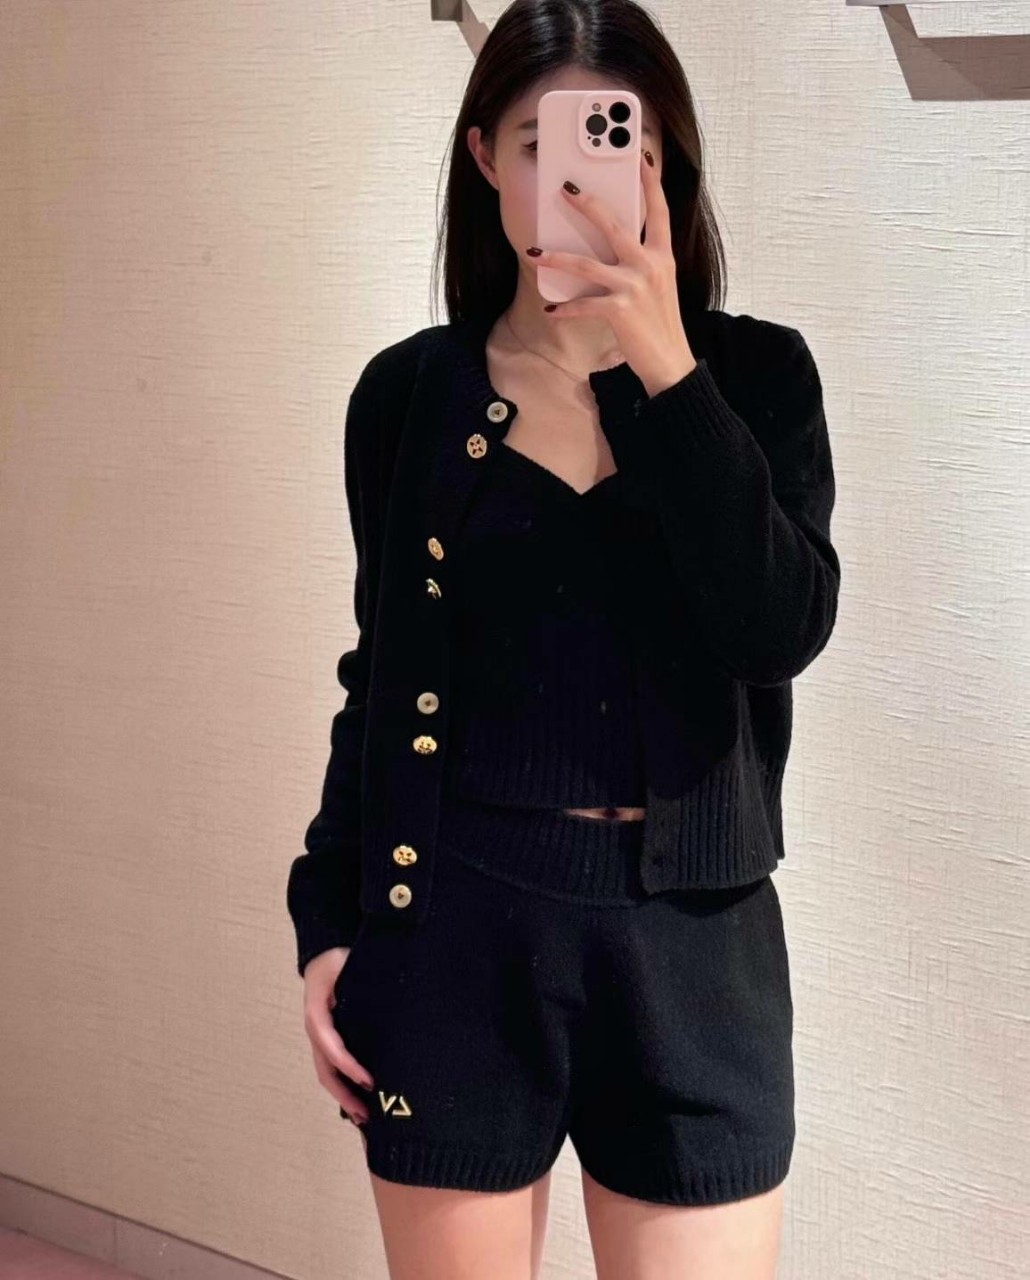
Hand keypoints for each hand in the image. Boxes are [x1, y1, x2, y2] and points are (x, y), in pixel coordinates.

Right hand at [302, 946, 374, 1126]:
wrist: (324, 956)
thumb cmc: (337, 961)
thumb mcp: (344, 965)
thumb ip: (359, 978)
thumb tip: (389, 988)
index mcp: (317, 1013)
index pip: (330, 1045)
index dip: (348, 1065)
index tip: (369, 1081)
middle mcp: (316, 1030)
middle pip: (325, 1069)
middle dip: (344, 1093)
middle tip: (365, 1115)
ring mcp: (320, 1037)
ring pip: (326, 1073)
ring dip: (342, 1096)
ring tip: (361, 1116)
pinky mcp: (328, 1039)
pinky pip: (332, 1066)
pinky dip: (343, 1084)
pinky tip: (358, 1098)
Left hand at [526, 151, 697, 399]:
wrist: (670, 363)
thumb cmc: (659, 323)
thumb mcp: (659, 285)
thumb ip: (641, 261)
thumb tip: (610, 246)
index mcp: (662, 255)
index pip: (658, 209)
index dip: (649, 180)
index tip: (639, 155)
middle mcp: (650, 265)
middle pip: (613, 224)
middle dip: (587, 204)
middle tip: (565, 188)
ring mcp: (635, 287)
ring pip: (587, 263)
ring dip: (556, 258)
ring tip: (534, 253)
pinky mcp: (620, 310)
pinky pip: (583, 304)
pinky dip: (565, 309)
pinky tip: (552, 310)